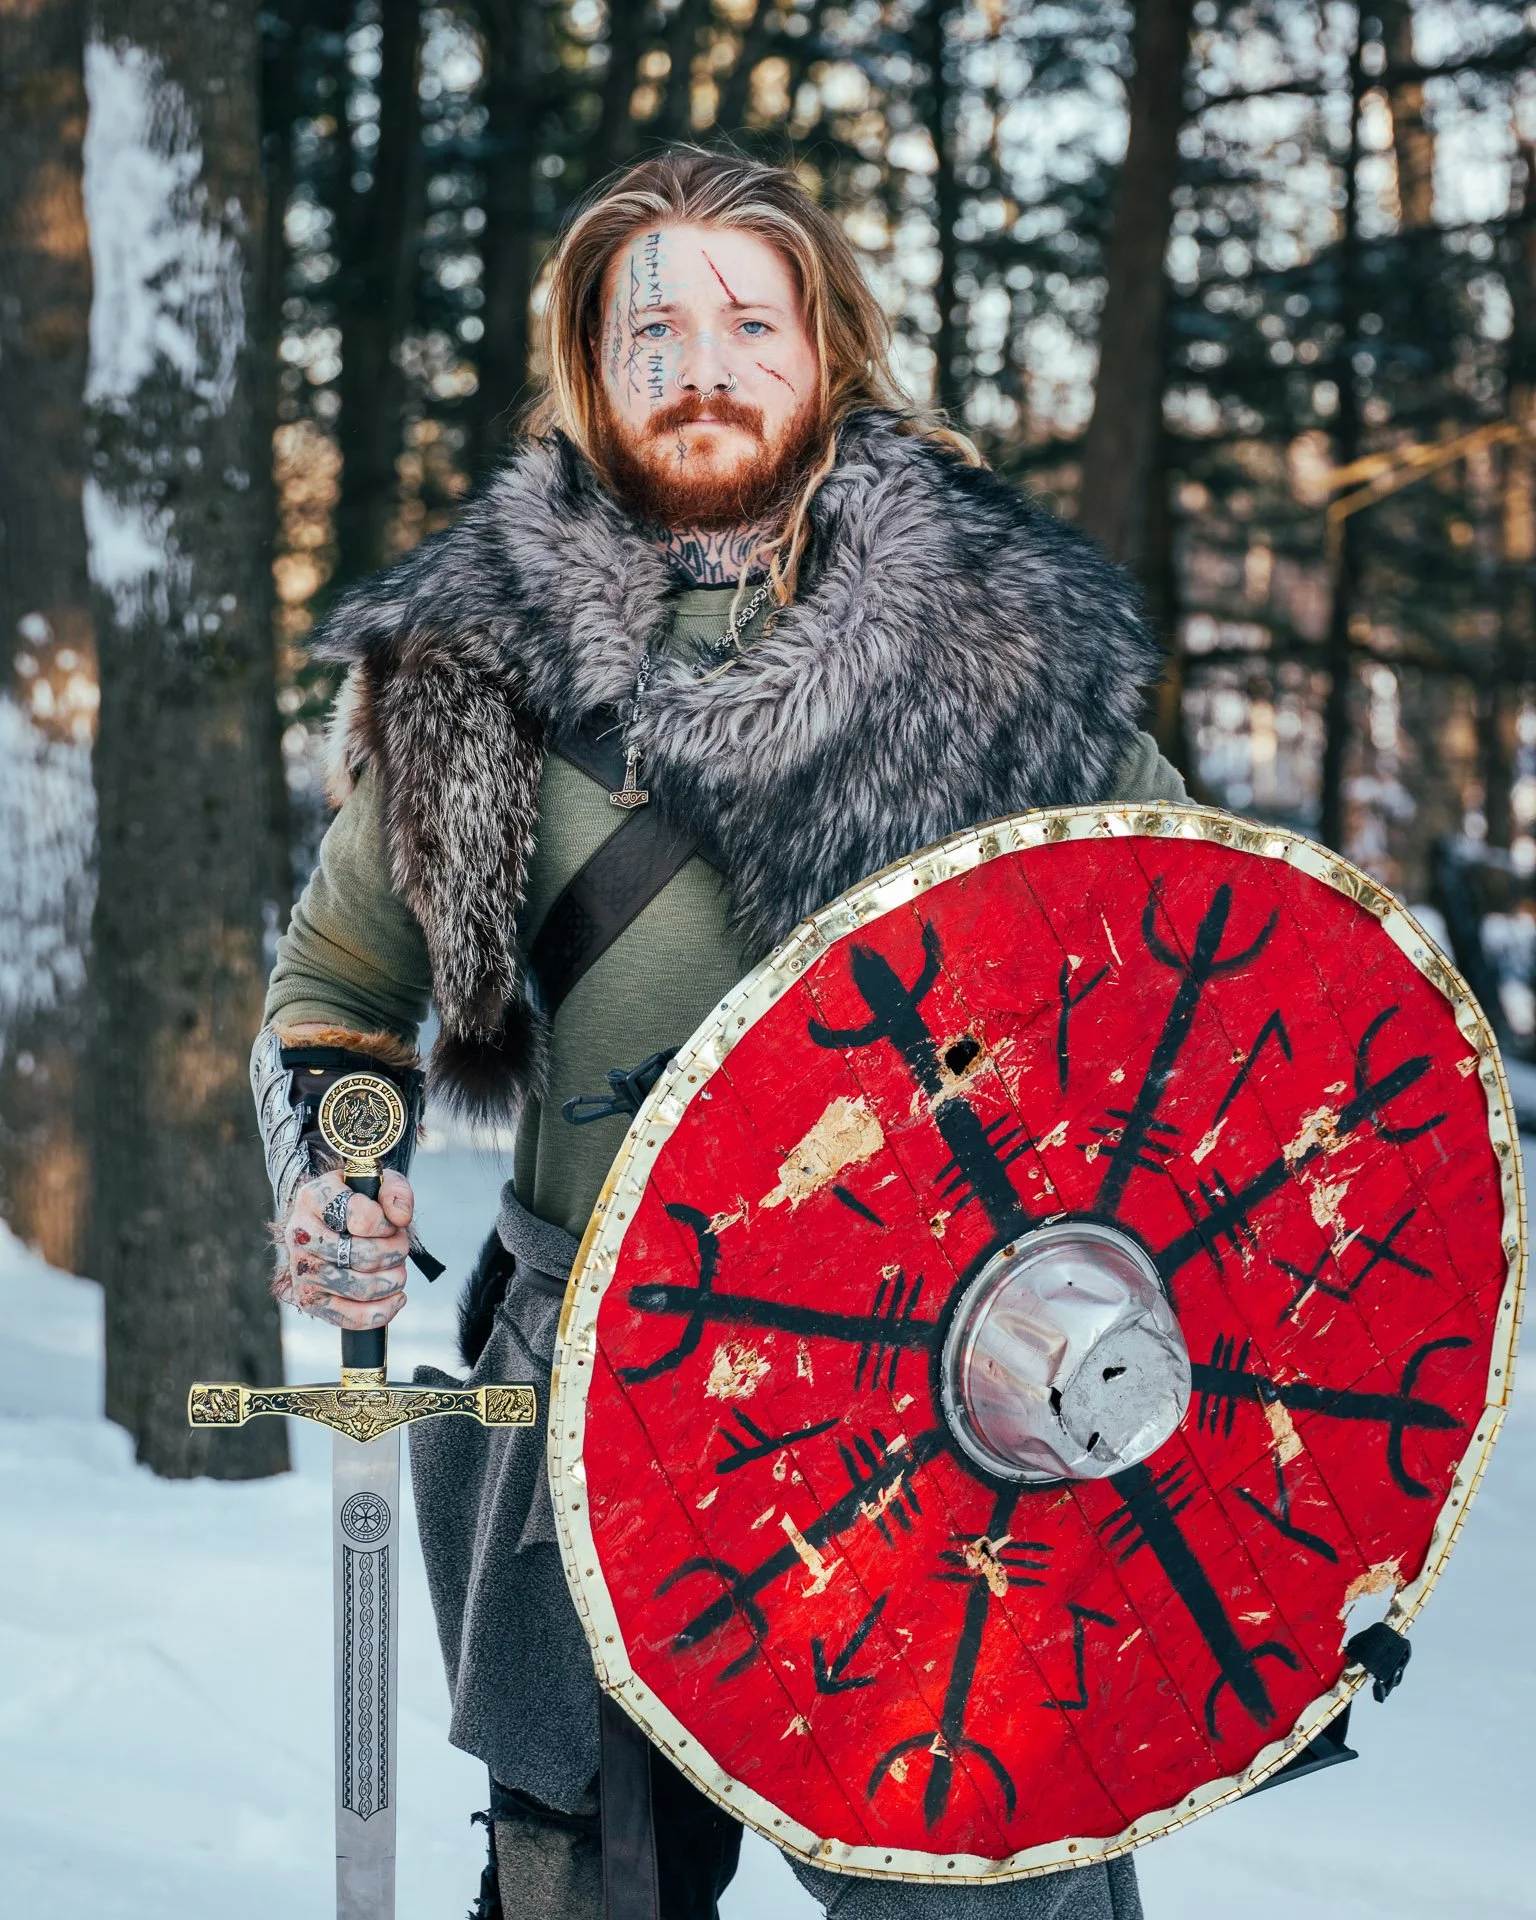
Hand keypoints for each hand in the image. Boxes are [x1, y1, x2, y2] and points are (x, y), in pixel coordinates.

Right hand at [276, 1169, 413, 1331]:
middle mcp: (301, 1234)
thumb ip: (396, 1191)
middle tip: (400, 1246)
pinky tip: (395, 1297)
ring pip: (362, 1288)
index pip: (363, 1219)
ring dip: (393, 1280)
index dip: (388, 1225)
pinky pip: (351, 1318)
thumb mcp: (378, 1183)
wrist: (327, 1222)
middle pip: (364, 1256)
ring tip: (396, 1268)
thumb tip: (401, 1217)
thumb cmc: (357, 1202)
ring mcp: (301, 1270)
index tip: (391, 1224)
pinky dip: (383, 1311)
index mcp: (314, 1198)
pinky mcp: (308, 1300)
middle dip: (396, 1252)